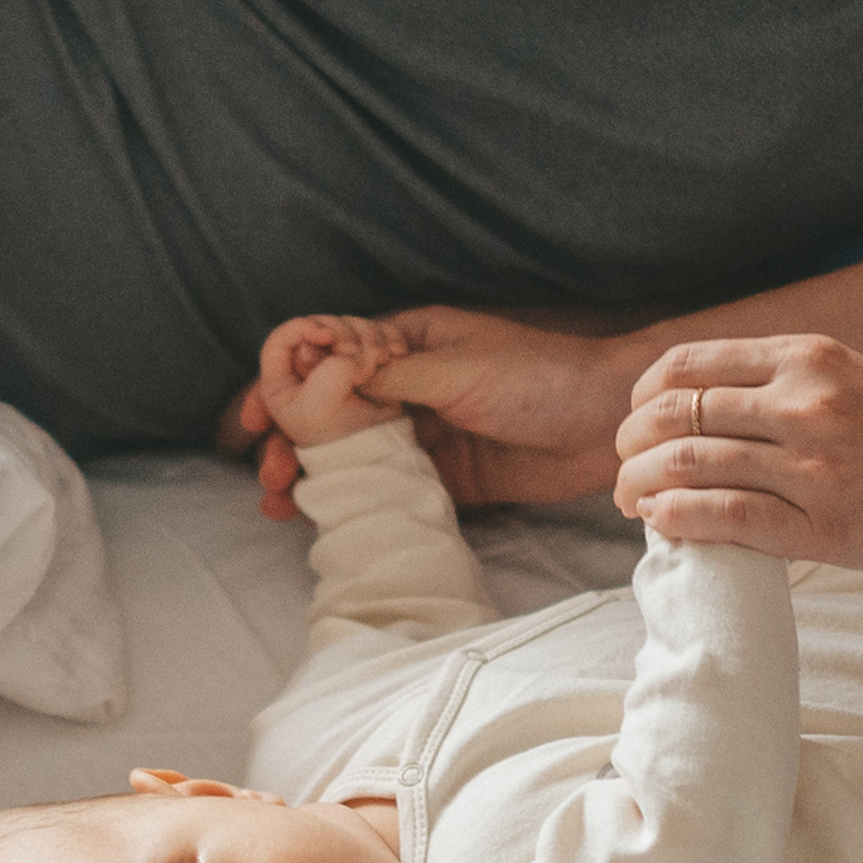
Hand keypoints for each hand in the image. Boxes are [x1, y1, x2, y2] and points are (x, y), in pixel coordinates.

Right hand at [226, 307, 645, 517]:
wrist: (609, 421)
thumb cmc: (540, 375)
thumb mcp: (458, 367)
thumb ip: (388, 377)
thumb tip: (320, 378)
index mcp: (403, 343)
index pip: (324, 360)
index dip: (282, 385)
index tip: (253, 418)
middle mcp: (404, 387)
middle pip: (326, 412)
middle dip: (288, 440)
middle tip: (268, 472)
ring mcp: (423, 434)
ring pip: (350, 455)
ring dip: (312, 475)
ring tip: (280, 501)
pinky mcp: (444, 478)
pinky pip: (386, 490)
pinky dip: (352, 503)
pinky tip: (322, 519)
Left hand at [253, 314, 408, 449]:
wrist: (380, 449)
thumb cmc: (341, 436)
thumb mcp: (324, 404)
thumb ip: (333, 369)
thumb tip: (354, 353)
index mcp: (283, 380)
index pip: (283, 337)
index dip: (303, 327)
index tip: (328, 336)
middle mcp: (308, 365)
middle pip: (321, 326)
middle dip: (344, 339)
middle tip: (362, 365)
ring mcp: (338, 359)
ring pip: (350, 326)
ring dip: (370, 339)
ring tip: (384, 360)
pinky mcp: (366, 358)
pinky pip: (376, 332)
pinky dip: (388, 338)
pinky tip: (397, 353)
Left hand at [612, 335, 862, 573]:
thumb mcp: (855, 380)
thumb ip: (786, 386)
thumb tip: (702, 408)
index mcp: (811, 357)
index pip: (690, 364)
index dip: (644, 395)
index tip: (636, 419)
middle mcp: (808, 403)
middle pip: (677, 413)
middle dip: (632, 442)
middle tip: (623, 466)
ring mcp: (817, 467)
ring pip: (690, 464)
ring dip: (640, 484)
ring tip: (630, 500)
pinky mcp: (826, 529)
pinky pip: (725, 517)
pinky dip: (678, 518)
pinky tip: (661, 522)